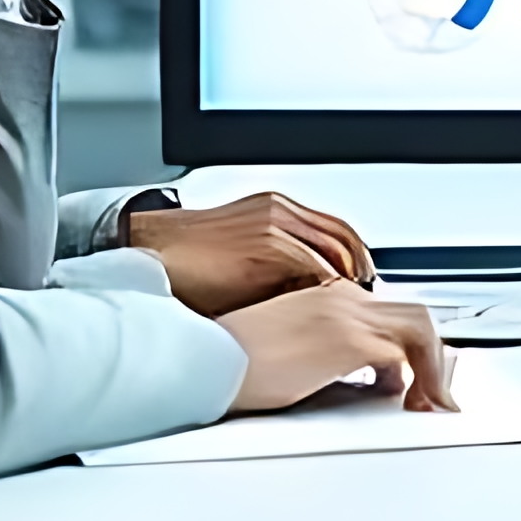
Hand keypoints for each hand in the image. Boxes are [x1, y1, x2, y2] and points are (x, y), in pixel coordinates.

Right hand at [124, 188, 375, 318]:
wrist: (152, 251)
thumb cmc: (191, 264)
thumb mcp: (244, 261)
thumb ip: (278, 272)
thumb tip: (309, 302)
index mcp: (277, 211)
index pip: (335, 232)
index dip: (355, 261)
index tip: (364, 287)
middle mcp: (281, 211)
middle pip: (343, 238)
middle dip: (360, 271)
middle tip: (369, 302)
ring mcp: (275, 223)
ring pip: (332, 250)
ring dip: (347, 281)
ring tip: (355, 309)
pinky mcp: (266, 241)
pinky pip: (311, 264)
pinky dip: (326, 287)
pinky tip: (329, 309)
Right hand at [224, 282, 456, 414]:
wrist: (207, 359)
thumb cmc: (234, 360)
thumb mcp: (291, 346)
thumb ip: (331, 353)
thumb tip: (365, 377)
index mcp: (328, 294)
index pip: (389, 312)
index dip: (411, 346)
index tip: (418, 372)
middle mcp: (343, 298)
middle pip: (414, 317)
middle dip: (433, 357)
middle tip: (434, 392)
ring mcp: (348, 316)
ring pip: (419, 331)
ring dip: (432, 369)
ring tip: (431, 401)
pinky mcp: (348, 341)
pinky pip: (402, 356)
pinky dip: (416, 380)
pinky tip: (407, 402)